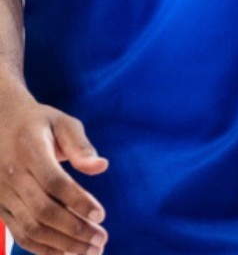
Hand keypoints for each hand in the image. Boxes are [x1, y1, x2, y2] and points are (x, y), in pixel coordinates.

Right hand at [0, 83, 107, 254]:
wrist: (0, 123)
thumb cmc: (39, 123)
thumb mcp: (61, 122)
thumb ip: (80, 145)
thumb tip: (101, 166)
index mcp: (30, 149)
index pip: (54, 182)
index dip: (77, 201)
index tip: (101, 215)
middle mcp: (12, 175)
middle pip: (43, 211)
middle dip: (75, 229)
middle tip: (101, 239)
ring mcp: (3, 194)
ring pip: (31, 228)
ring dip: (62, 245)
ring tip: (90, 250)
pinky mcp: (0, 207)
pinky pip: (20, 234)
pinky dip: (43, 248)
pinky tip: (66, 252)